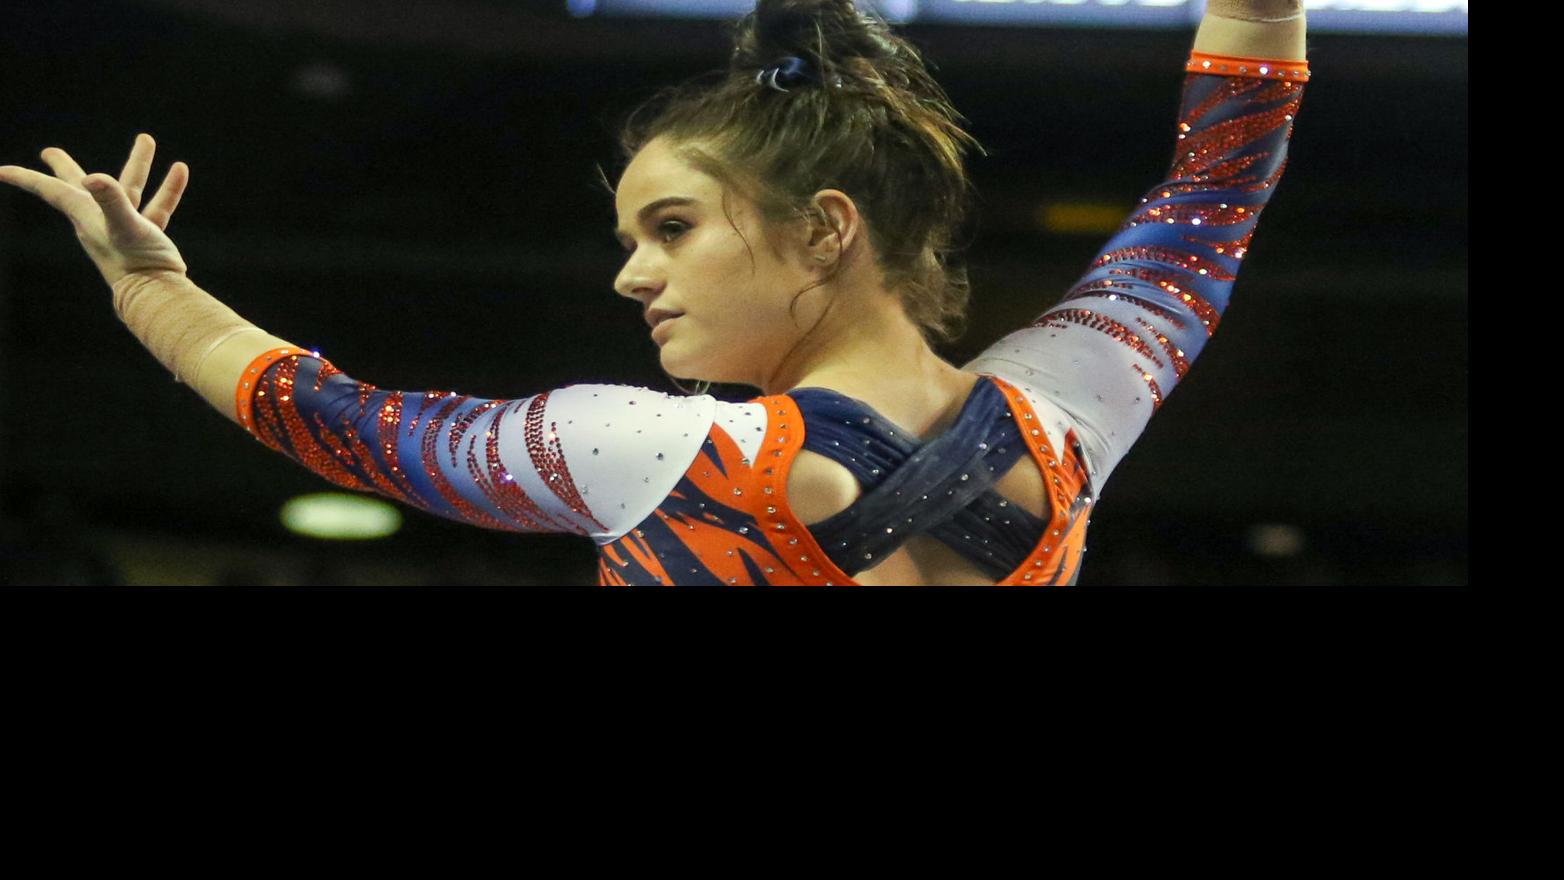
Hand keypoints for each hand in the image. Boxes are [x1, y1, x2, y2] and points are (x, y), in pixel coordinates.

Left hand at [0, 133, 190, 289]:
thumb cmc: (137, 263)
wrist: (159, 295)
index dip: (25, 178)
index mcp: (85, 214)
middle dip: (64, 167)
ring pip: (128, 190)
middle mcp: (99, 219)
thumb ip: (112, 200)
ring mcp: (123, 228)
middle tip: (49, 152)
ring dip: (139, 165)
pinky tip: (180, 169)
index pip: (49, 190)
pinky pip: (157, 206)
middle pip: (76, 186)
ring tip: (146, 139)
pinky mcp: (147, 237)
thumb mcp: (125, 226)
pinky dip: (169, 189)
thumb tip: (94, 178)